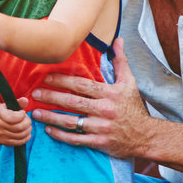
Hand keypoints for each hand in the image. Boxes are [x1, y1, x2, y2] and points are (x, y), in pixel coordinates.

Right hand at [0, 97, 31, 146]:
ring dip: (28, 130)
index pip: (13, 117)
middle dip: (27, 123)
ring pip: (20, 135)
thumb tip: (25, 101)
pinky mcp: (4, 142)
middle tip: (28, 120)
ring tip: (28, 126)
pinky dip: (26, 138)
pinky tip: (27, 133)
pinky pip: (19, 142)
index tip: (22, 112)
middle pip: (19, 127)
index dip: (22, 115)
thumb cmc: (5, 112)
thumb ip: (19, 102)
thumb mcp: (10, 104)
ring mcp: (0, 135)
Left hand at [31, 41, 154, 159]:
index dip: (63, 81)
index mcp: (110, 93)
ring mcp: (101, 127)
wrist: (147, 136)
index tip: (47, 78)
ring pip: (72, 122)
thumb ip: (121, 61)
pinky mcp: (100, 143)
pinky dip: (61, 135)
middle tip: (35, 94)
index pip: (82, 85)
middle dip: (52, 97)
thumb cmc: (134, 107)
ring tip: (36, 113)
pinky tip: (48, 130)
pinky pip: (77, 139)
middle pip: (73, 102)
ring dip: (51, 117)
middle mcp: (105, 110)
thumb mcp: (130, 82)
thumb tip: (118, 40)